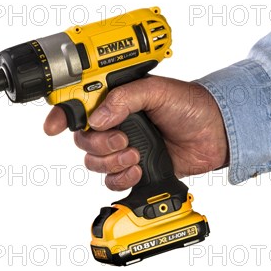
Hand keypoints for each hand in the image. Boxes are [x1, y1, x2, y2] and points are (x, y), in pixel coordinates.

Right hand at [43, 76, 228, 190]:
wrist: (217, 133)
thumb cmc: (191, 105)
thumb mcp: (157, 91)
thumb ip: (125, 99)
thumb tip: (99, 117)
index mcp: (116, 100)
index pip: (79, 106)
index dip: (61, 115)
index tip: (53, 127)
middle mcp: (116, 124)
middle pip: (82, 139)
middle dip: (98, 143)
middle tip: (122, 139)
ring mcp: (124, 147)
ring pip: (94, 161)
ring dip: (111, 161)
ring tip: (134, 154)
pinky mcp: (135, 168)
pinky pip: (111, 180)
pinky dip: (120, 177)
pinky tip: (138, 168)